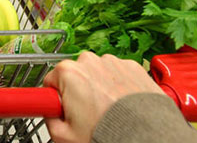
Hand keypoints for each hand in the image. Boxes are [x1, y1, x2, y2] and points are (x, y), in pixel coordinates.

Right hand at [43, 52, 162, 142]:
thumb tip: (51, 114)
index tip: (63, 109)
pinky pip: (119, 75)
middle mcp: (89, 61)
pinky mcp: (133, 67)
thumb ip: (49, 120)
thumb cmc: (109, 134)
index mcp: (68, 72)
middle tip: (87, 115)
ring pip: (98, 74)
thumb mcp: (64, 136)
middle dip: (78, 92)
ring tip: (108, 112)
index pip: (50, 81)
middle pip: (75, 75)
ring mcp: (113, 62)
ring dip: (100, 88)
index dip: (55, 98)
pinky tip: (123, 106)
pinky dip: (119, 87)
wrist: (147, 136)